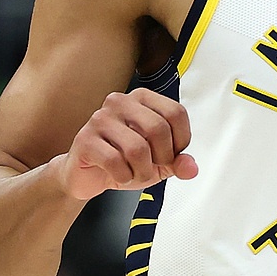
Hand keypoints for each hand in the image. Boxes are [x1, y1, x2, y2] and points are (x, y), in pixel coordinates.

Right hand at [53, 88, 196, 201]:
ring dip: (142, 171)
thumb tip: (191, 167)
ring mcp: (100, 119)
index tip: (172, 155)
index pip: (176, 112)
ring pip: (137, 148)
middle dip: (162, 158)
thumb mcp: (157, 163)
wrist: (87, 176)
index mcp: (142, 99)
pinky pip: (115, 161)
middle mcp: (120, 102)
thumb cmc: (123, 161)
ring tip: (135, 173)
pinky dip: (123, 176)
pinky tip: (119, 175)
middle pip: (158, 128)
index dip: (181, 140)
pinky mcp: (85, 139)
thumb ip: (177, 162)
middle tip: (154, 167)